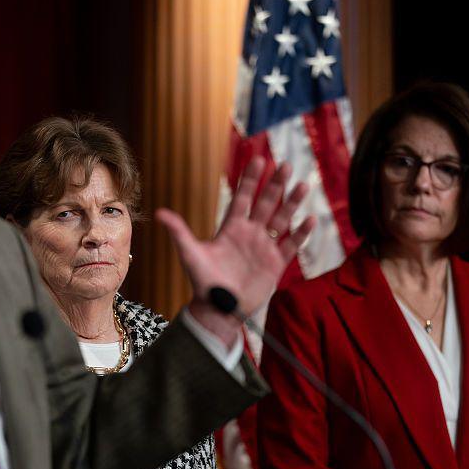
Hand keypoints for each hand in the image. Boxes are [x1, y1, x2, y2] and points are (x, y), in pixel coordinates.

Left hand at [157, 157, 313, 345]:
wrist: (219, 309)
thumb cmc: (203, 281)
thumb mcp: (190, 254)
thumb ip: (179, 232)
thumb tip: (158, 213)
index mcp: (231, 228)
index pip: (242, 198)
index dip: (250, 180)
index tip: (257, 159)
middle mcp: (250, 233)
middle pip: (265, 203)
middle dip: (275, 185)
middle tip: (284, 164)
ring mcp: (264, 247)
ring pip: (282, 220)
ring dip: (291, 203)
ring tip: (302, 184)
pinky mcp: (276, 264)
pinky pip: (291, 245)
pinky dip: (301, 233)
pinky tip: (310, 219)